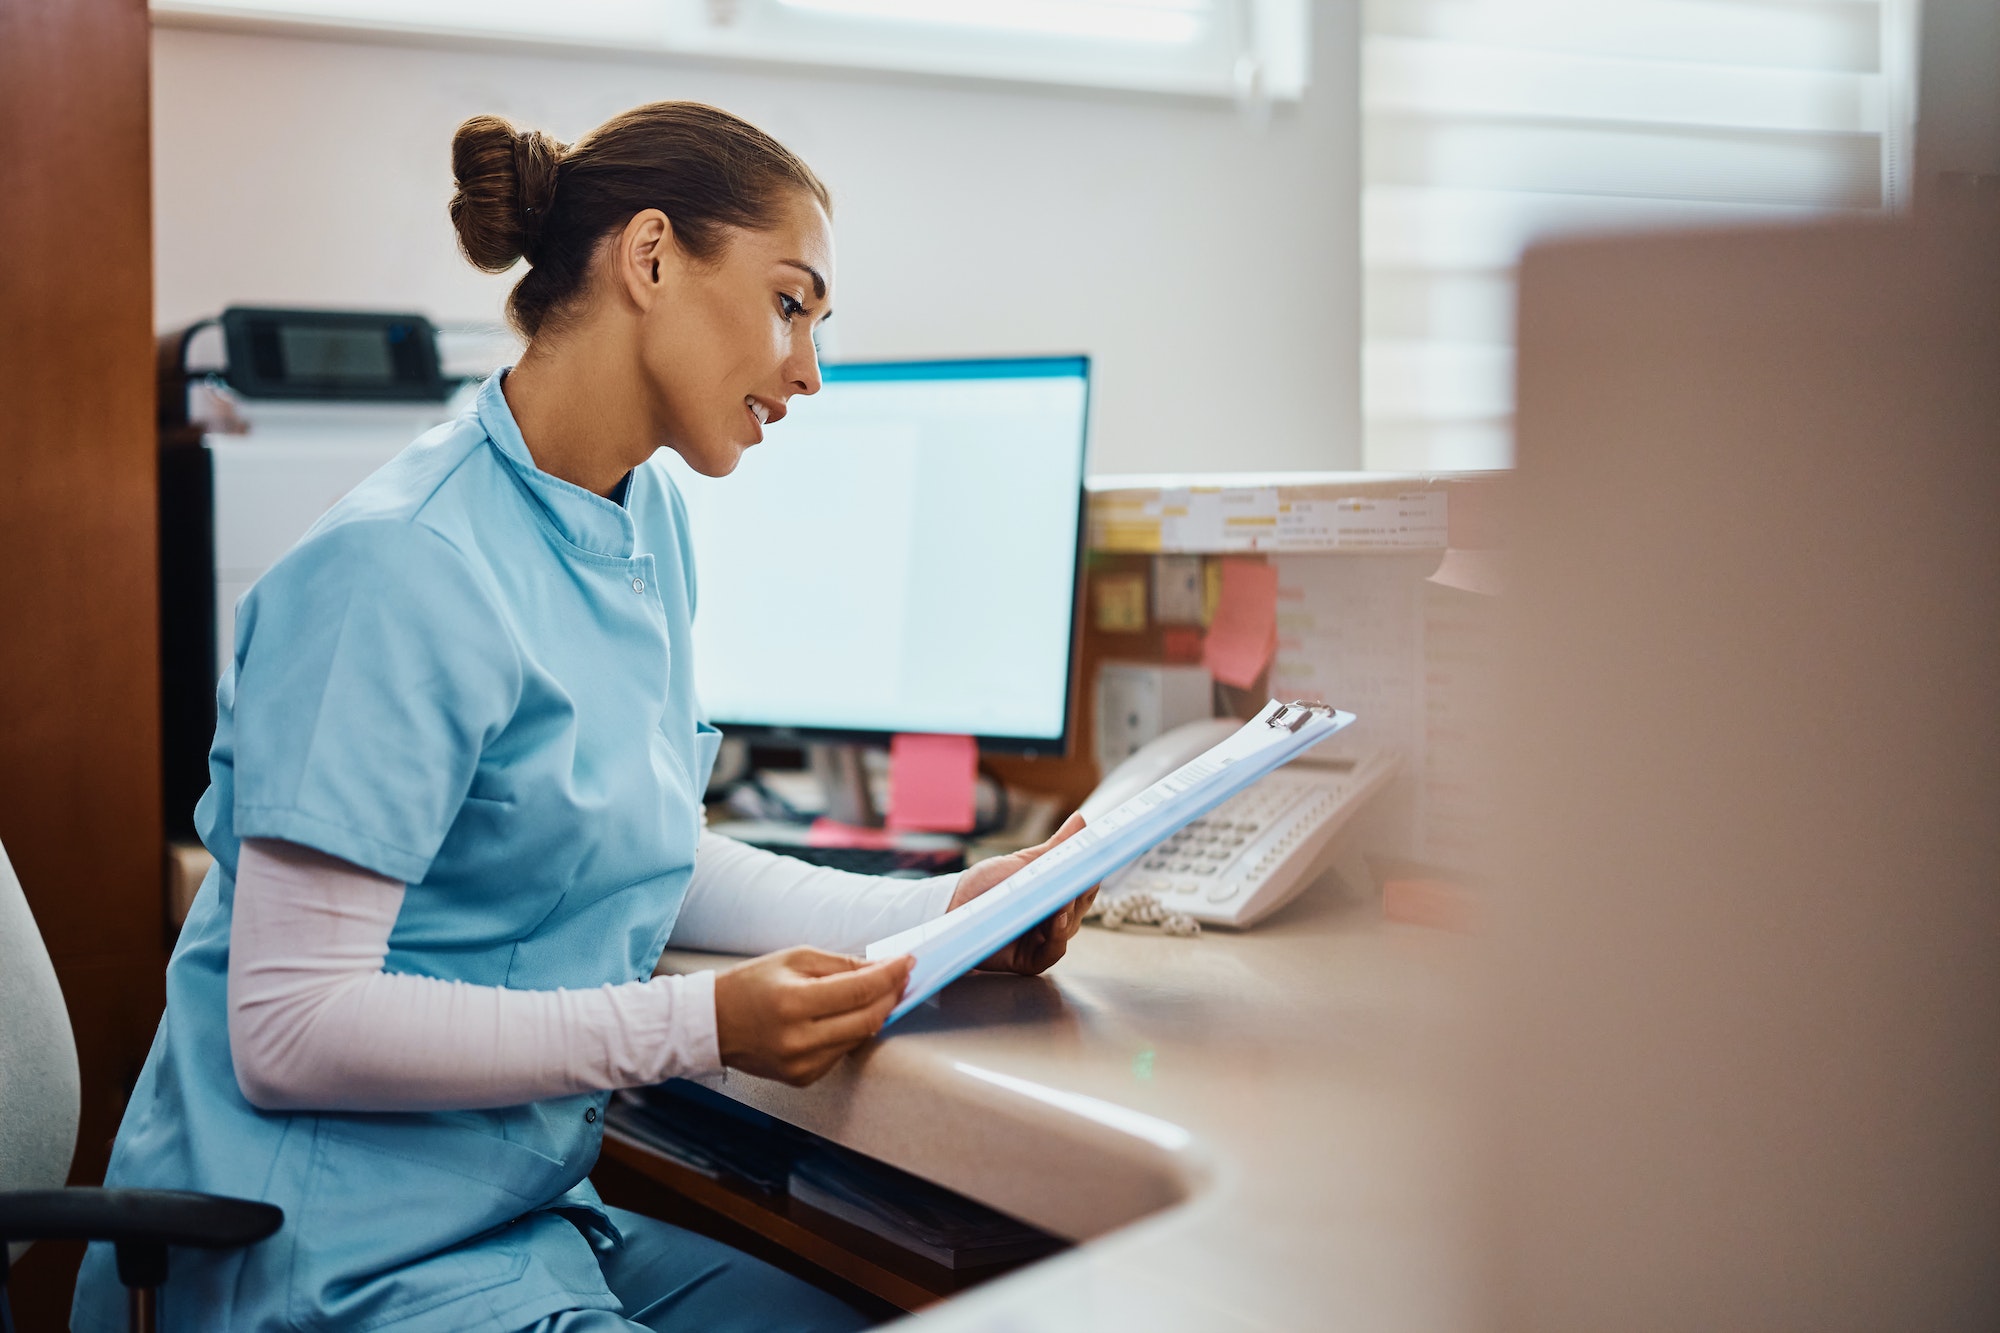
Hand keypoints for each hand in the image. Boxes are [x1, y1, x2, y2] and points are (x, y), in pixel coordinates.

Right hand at [713, 947, 912, 1085]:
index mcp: (793, 1003)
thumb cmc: (751, 985)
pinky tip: (848, 1015)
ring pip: (860, 1037)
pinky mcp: (804, 1077)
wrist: (713, 1024)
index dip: (889, 975)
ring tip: (879, 991)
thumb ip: (841, 965)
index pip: (859, 990)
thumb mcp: (794, 959)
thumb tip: (881, 968)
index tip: (907, 962)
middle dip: (891, 995)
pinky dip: (853, 1031)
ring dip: (875, 1013)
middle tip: (901, 976)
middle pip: (868, 1019)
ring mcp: (802, 1064)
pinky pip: (843, 1052)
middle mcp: (799, 1039)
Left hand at [947, 813, 1098, 976]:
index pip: (1084, 884)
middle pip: (1080, 905)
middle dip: (1081, 890)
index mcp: (1056, 894)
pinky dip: (1058, 937)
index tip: (1097, 857)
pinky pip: (1052, 952)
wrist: (951, 907)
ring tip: (1063, 899)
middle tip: (1080, 875)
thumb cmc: (986, 885)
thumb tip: (1080, 821)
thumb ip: (1054, 848)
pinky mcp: (1030, 959)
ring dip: (1068, 912)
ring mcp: (1044, 940)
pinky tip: (1057, 920)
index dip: (1092, 871)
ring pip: (1069, 927)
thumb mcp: (1022, 863)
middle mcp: (1055, 918)